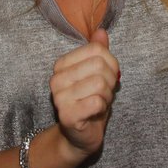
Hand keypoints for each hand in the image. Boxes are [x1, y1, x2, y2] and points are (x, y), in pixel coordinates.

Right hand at [50, 28, 118, 158]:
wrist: (81, 135)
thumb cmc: (89, 101)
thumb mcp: (96, 73)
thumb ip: (98, 52)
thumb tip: (101, 31)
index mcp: (61, 64)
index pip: (96, 49)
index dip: (111, 63)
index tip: (107, 76)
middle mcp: (56, 79)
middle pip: (100, 66)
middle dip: (111, 81)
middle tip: (105, 92)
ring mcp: (59, 97)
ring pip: (100, 84)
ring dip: (107, 96)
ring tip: (100, 102)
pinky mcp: (67, 115)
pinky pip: (97, 102)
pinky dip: (103, 107)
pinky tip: (96, 112)